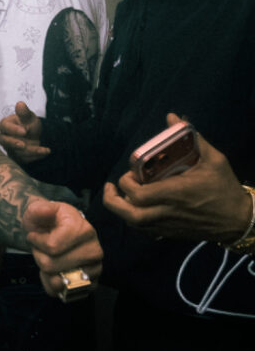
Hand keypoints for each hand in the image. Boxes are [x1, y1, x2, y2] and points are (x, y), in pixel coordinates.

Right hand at [0, 101, 50, 163]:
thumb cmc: (29, 123)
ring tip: (45, 150)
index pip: (4, 126)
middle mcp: (4, 137)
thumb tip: (20, 104)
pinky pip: (23, 159)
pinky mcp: (16, 157)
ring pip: (16, 152)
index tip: (24, 131)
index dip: (13, 130)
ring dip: (31, 151)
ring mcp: (9, 148)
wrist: (35, 135)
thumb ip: (24, 113)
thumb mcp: (29, 117)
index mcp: (5, 125)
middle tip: (24, 145)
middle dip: (14, 144)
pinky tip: (44, 152)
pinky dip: (35, 157)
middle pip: (5, 142)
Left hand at [23, 200, 102, 298]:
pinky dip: (50, 283)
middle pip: (52, 265)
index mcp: (84, 230)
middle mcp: (94, 251)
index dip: (36, 242)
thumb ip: (39, 209)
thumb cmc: (47, 222)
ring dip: (45, 270)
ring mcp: (94, 269)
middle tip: (42, 248)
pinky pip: (61, 292)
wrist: (55, 232)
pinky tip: (52, 271)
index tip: (35, 235)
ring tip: (49, 257)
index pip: (52, 247)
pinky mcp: (89, 285)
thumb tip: (46, 211)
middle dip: (39, 256)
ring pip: (56, 281)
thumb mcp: (39, 210)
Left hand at [104, 113, 251, 242]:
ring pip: (133, 224)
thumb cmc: (224, 188)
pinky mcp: (169, 233)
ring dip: (121, 209)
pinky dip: (132, 220)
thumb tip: (172, 117)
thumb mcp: (213, 160)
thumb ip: (192, 139)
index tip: (131, 173)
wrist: (238, 220)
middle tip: (112, 187)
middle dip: (112, 200)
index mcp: (175, 194)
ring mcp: (166, 225)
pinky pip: (142, 231)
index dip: (126, 183)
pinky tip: (134, 208)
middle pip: (128, 213)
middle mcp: (166, 211)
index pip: (137, 194)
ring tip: (121, 195)